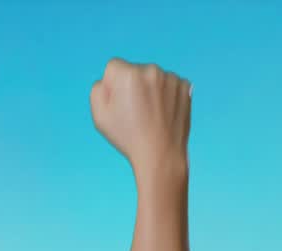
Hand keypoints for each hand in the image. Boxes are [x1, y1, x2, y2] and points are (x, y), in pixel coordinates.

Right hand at [90, 59, 190, 177]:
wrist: (161, 154)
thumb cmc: (128, 136)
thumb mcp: (99, 116)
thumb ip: (98, 89)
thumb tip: (108, 80)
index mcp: (128, 75)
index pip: (113, 66)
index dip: (112, 86)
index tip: (119, 104)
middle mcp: (151, 70)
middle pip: (134, 71)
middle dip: (132, 87)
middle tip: (135, 112)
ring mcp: (170, 78)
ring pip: (152, 78)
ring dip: (149, 90)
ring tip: (150, 115)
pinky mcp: (184, 86)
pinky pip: (168, 84)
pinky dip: (165, 95)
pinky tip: (162, 113)